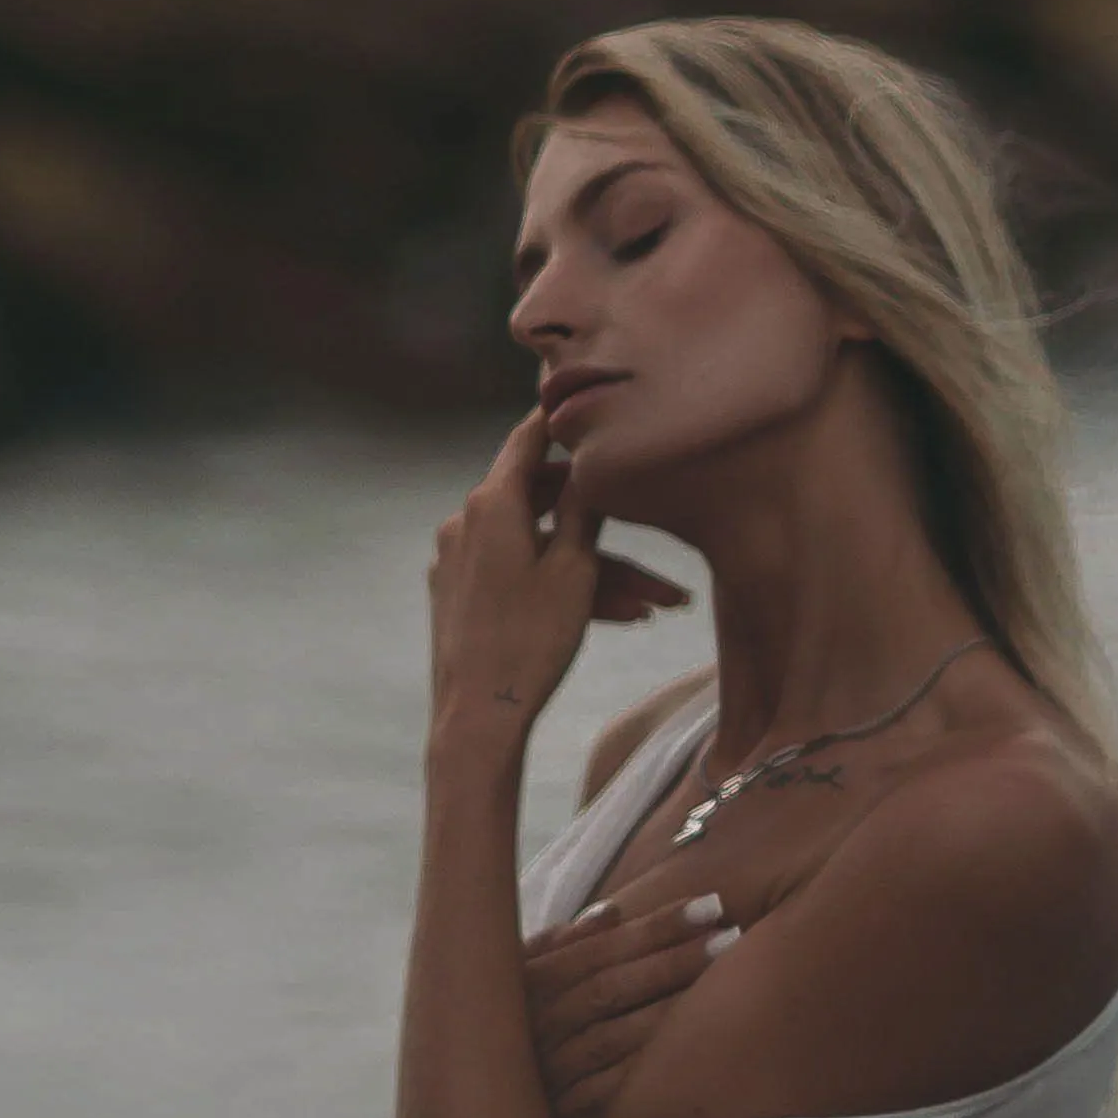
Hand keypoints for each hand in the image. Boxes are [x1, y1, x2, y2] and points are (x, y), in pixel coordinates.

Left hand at [425, 406, 681, 761]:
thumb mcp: (575, 568)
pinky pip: (520, 575)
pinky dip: (563, 587)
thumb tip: (586, 463)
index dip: (560, 420)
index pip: (528, 440)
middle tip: (656, 541)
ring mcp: (460, 561)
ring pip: (541, 549)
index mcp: (490, 504)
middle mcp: (466, 523)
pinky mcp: (460, 595)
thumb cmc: (530, 640)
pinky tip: (621, 616)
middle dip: (606, 529)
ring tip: (658, 606)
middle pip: (546, 505)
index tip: (584, 401)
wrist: (478, 716)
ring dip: (597, 572)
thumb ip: (583, 508)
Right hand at [524, 875, 736, 1117]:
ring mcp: (548, 1071)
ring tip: (726, 986)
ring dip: (670, 1011)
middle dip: (673, 961)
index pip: (601, 947)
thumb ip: (559, 944)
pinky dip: (644, 1074)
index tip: (709, 906)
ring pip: (614, 1038)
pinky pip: (607, 1094)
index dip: (656, 926)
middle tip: (730, 937)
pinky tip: (689, 1057)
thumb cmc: (501, 1032)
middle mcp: (537, 1022)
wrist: (469, 1105)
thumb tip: (612, 912)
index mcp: (529, 982)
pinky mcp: (559, 1116)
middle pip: (613, 987)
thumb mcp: (514, 979)